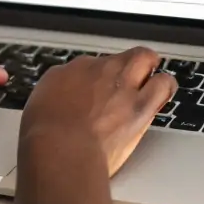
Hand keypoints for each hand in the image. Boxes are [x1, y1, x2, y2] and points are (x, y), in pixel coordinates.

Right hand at [21, 47, 175, 175]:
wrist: (61, 149)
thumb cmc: (45, 136)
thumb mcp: (38, 108)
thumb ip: (56, 98)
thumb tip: (59, 100)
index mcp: (70, 72)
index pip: (92, 66)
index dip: (98, 79)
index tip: (99, 91)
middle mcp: (98, 72)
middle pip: (122, 55)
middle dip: (130, 63)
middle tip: (133, 75)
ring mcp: (122, 85)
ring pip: (146, 59)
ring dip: (150, 71)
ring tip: (153, 82)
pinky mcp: (140, 105)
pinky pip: (162, 85)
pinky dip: (164, 88)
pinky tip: (162, 95)